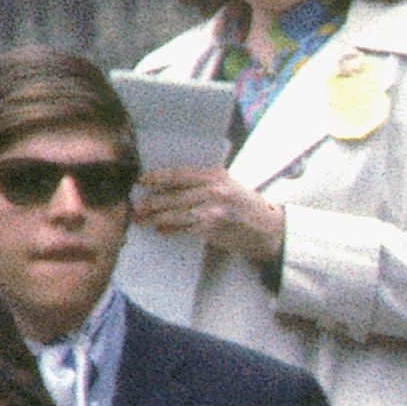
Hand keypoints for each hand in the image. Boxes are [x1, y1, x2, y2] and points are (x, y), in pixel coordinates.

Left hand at [135, 167, 287, 269]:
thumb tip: (170, 186)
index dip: (157, 178)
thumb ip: (203, 183)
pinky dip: (170, 230)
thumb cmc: (248, 207)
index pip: (179, 175)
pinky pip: (184, 229)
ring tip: (142, 220)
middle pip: (173, 195)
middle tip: (136, 206)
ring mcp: (213, 210)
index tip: (141, 181)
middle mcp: (214, 190)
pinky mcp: (212, 228)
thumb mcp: (229, 186)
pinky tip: (160, 230)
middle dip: (151, 202)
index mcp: (216, 176)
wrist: (270, 230)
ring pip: (175, 213)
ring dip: (155, 218)